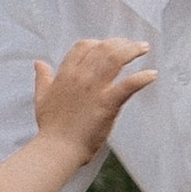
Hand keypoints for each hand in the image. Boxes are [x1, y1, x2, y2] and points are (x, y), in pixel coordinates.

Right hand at [31, 35, 154, 164]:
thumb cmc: (51, 127)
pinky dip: (142, 78)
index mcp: (66, 74)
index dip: (98, 42)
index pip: (84, 46)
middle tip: (132, 45)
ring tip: (143, 48)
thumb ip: (43, 78)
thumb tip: (39, 63)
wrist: (57, 149)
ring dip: (132, 50)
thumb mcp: (41, 97)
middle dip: (120, 42)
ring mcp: (95, 89)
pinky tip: (152, 75)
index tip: (108, 46)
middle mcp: (81, 76)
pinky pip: (128, 85)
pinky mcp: (107, 103)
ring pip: (116, 59)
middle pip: (103, 48)